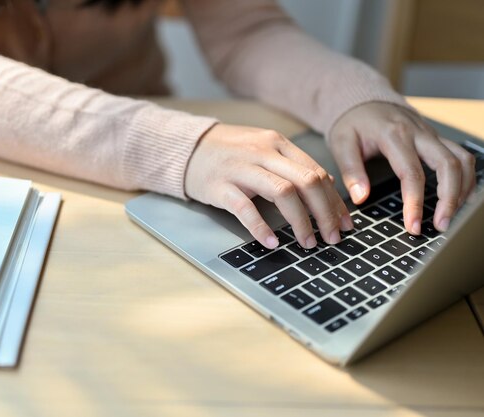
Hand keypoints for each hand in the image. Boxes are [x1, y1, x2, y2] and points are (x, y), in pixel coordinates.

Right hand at [185, 123, 353, 249]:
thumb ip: (292, 165)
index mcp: (277, 143)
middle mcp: (263, 152)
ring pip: (283, 192)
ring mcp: (241, 168)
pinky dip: (261, 227)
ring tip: (308, 243)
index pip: (316, 172)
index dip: (334, 201)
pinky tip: (272, 242)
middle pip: (306, 181)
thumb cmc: (229, 153)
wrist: (187, 148)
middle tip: (332, 238)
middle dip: (325, 213)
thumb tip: (326, 186)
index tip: (344, 223)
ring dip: (300, 221)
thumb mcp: (264, 150)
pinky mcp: (220, 186)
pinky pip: (245, 208)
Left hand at [329, 102, 475, 233]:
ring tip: (450, 216)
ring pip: (462, 160)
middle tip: (441, 225)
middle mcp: (418, 133)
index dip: (414, 203)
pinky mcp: (436, 138)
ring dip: (462, 190)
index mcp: (394, 135)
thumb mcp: (341, 143)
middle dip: (449, 199)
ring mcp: (431, 134)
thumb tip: (361, 198)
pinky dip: (466, 177)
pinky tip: (460, 198)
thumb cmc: (352, 123)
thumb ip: (351, 171)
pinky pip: (461, 156)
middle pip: (448, 165)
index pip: (412, 173)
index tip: (413, 226)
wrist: (362, 99)